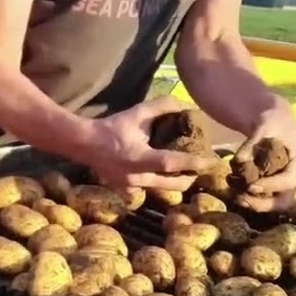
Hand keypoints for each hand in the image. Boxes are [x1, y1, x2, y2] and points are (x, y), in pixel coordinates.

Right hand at [88, 96, 222, 191]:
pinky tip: (157, 176)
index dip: (194, 162)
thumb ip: (160, 107)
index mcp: (141, 159)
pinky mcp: (125, 191)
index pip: (173, 163)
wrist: (84, 144)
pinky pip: (147, 191)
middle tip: (199, 168)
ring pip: (162, 189)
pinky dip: (156, 184)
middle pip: (174, 185)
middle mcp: (138, 178)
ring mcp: (131, 188)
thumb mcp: (135, 114)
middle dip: (190, 178)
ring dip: (174, 182)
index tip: (211, 161)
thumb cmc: (111, 128)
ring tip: (183, 172)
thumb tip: (183, 104)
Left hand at [233, 100, 295, 212]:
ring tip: (234, 195)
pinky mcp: (274, 183)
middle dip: (263, 204)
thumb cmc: (273, 120)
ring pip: (274, 202)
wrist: (274, 119)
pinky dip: (250, 196)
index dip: (270, 186)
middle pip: (285, 200)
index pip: (288, 181)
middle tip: (240, 199)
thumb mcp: (264, 126)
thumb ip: (252, 143)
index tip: (250, 186)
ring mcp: (285, 181)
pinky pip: (265, 197)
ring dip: (254, 202)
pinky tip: (234, 189)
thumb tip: (239, 161)